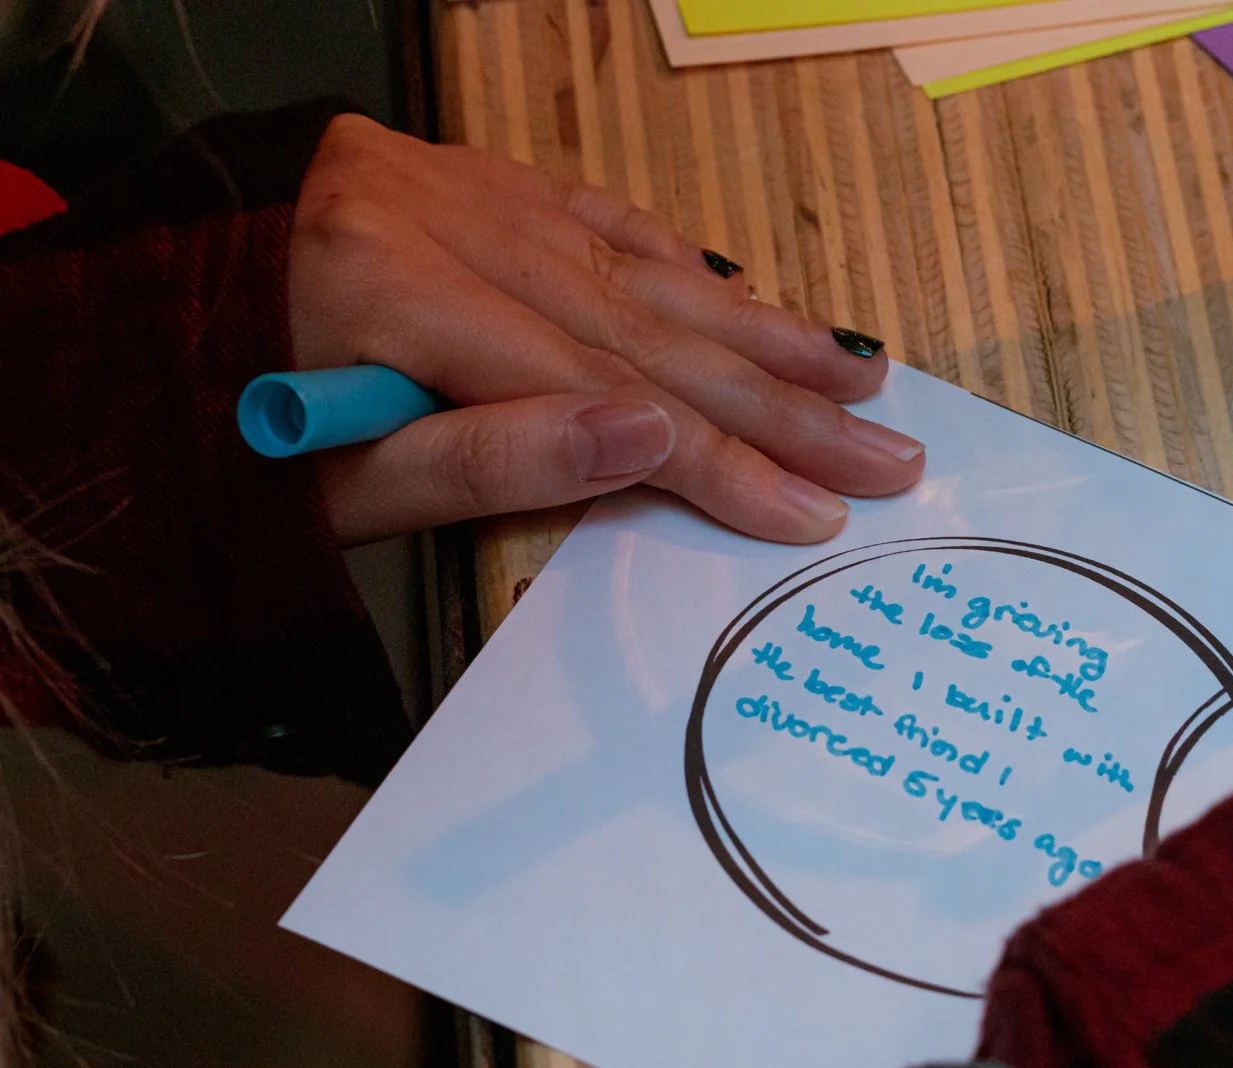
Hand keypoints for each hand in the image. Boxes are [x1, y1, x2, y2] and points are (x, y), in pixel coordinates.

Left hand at [289, 114, 923, 545]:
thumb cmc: (227, 438)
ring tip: (856, 369)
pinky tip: (740, 292)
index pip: (604, 396)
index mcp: (401, 298)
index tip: (813, 510)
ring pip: (640, 267)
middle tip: (886, 451)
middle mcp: (445, 221)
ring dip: (757, 328)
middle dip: (777, 400)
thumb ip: (497, 460)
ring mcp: (458, 187)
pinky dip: (674, 260)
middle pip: (648, 328)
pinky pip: (593, 214)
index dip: (720, 462)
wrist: (129, 331)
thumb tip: (649, 440)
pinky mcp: (460, 176)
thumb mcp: (343, 484)